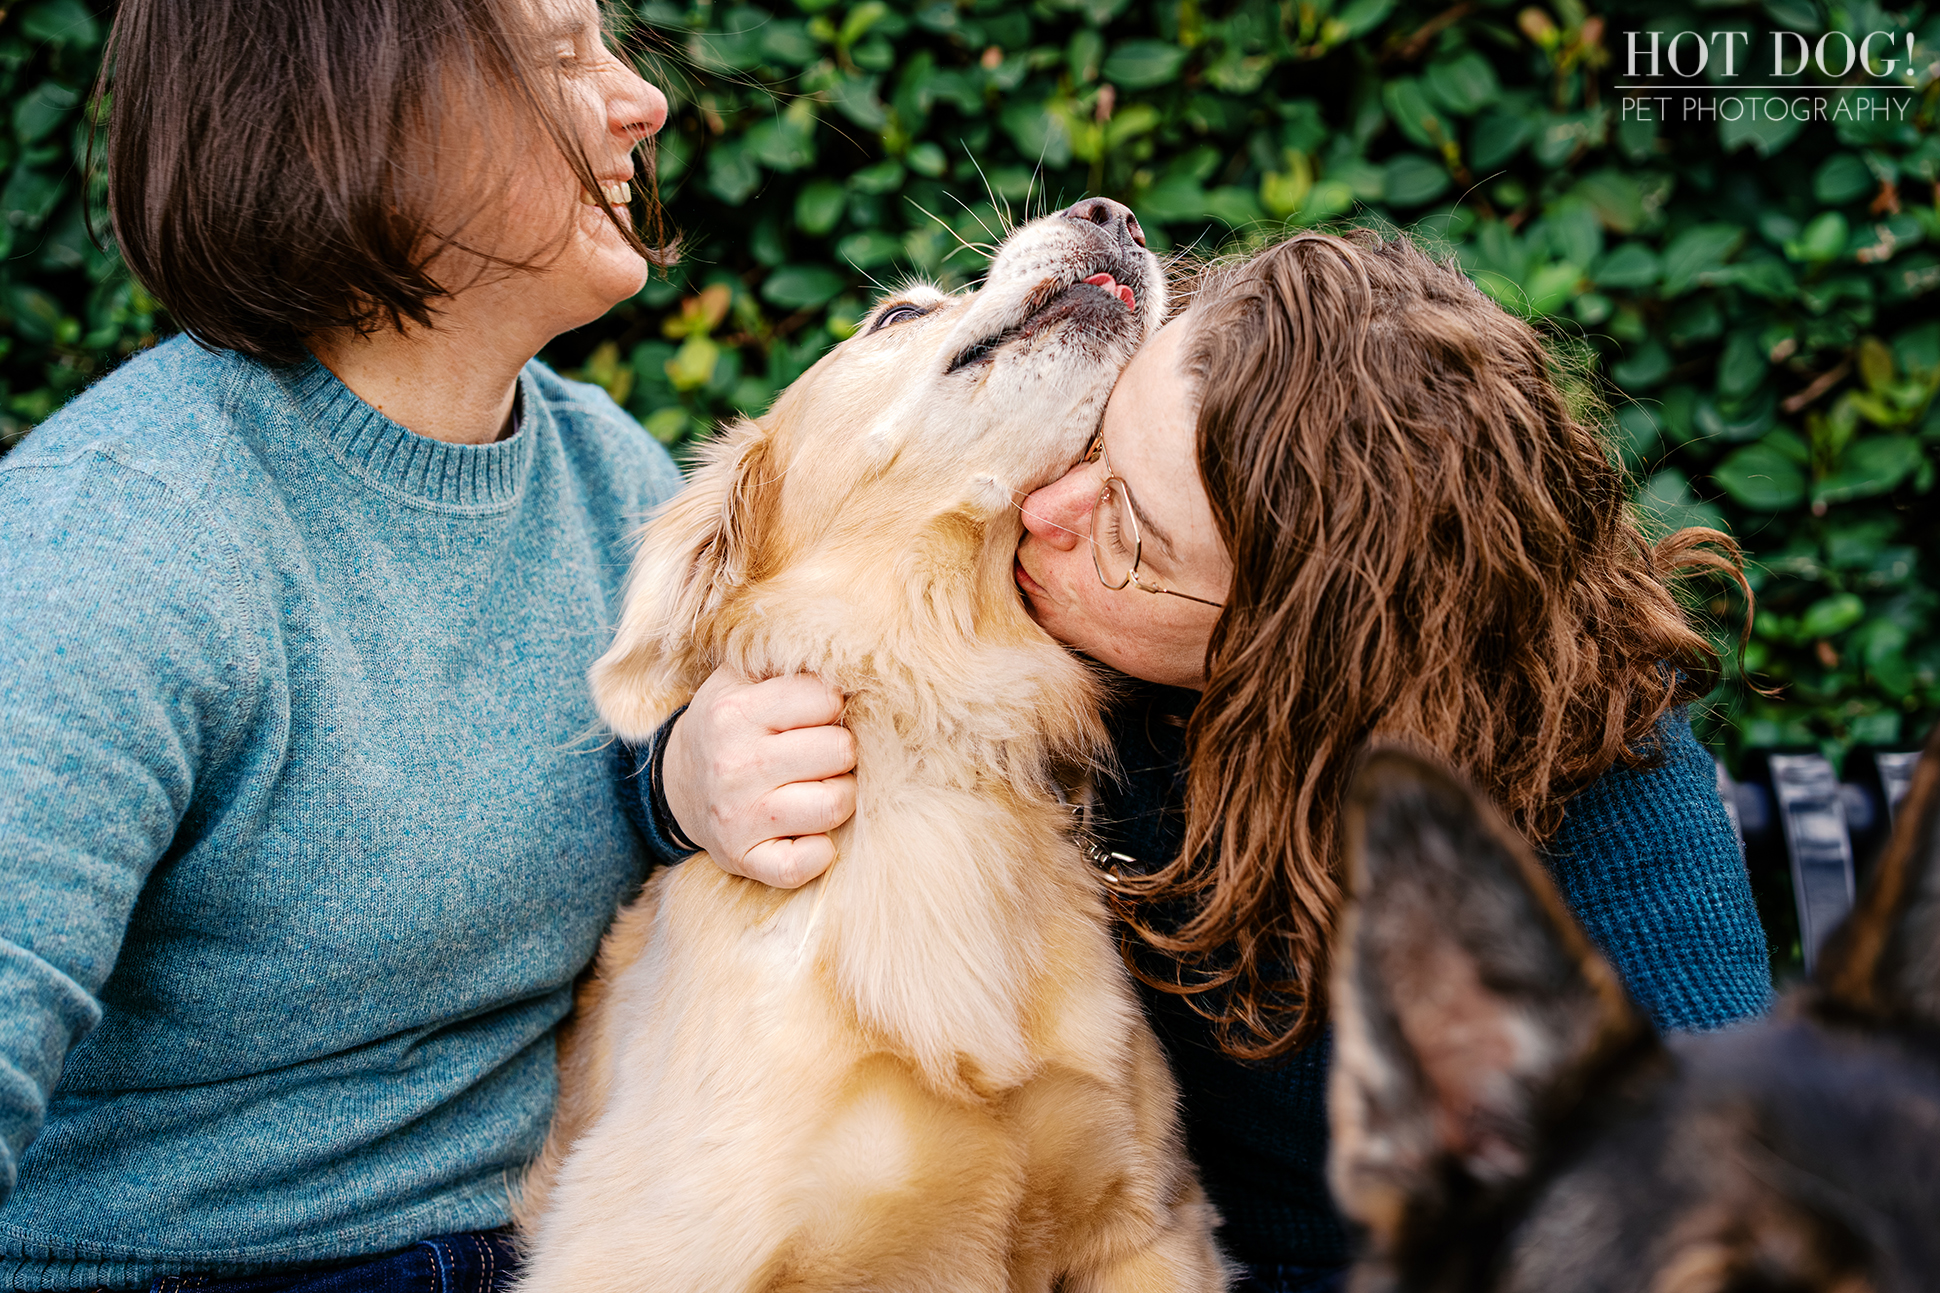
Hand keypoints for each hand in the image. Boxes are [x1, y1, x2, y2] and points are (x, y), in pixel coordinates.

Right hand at [662, 670, 856, 887]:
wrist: (678, 784)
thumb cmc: (727, 724)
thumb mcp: (740, 678)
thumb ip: (784, 660)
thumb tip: (844, 653)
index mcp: (734, 712)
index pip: (826, 698)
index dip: (834, 705)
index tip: (820, 714)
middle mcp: (734, 765)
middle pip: (839, 751)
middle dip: (842, 751)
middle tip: (823, 753)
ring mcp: (738, 817)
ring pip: (835, 805)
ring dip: (841, 796)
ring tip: (821, 786)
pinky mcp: (743, 859)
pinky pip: (803, 865)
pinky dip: (821, 852)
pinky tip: (813, 832)